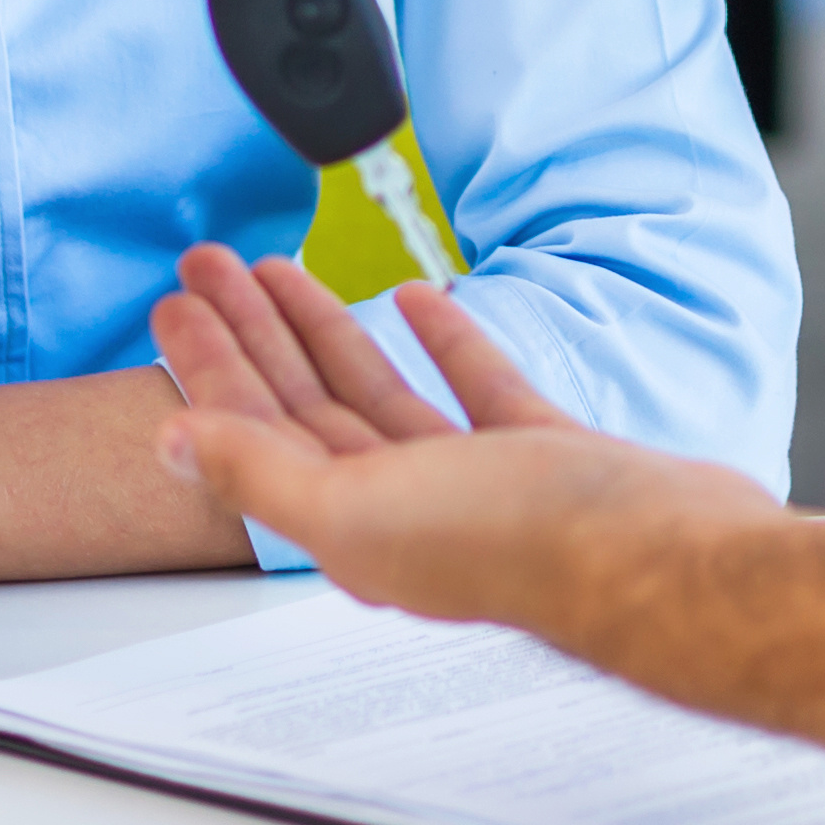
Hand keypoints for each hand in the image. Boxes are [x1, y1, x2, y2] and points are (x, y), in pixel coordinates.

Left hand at [149, 247, 768, 626]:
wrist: (655, 556)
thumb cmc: (516, 546)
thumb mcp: (357, 508)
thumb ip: (259, 473)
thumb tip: (169, 443)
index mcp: (348, 525)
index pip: (254, 432)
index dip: (210, 364)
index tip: (174, 304)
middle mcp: (401, 505)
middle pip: (303, 405)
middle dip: (252, 333)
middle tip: (207, 268)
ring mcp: (473, 478)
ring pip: (376, 389)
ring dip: (326, 328)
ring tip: (281, 269)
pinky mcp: (538, 452)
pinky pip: (471, 384)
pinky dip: (440, 338)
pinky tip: (415, 297)